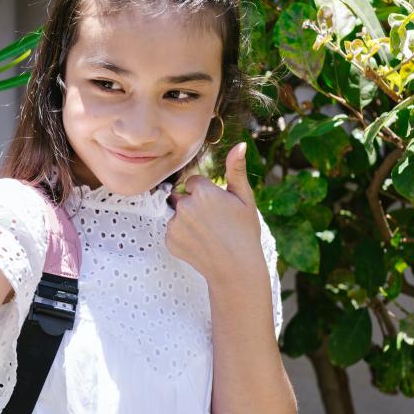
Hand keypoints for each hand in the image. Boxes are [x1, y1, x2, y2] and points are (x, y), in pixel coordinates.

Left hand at [166, 142, 264, 282]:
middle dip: (193, 205)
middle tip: (212, 222)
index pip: (193, 182)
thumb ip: (237, 170)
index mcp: (202, 192)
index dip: (206, 194)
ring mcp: (175, 224)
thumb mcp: (244, 199)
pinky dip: (181, 236)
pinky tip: (198, 243)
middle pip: (181, 197)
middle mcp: (185, 206)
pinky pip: (171, 231)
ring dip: (186, 220)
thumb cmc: (244, 232)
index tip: (218, 207)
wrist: (236, 268)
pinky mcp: (169, 240)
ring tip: (207, 234)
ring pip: (176, 214)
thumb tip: (240, 144)